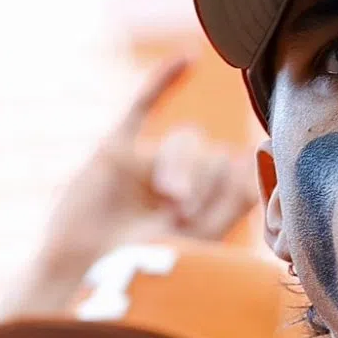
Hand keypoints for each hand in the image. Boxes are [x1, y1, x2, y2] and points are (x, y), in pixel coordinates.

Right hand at [1, 59, 261, 319]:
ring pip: (185, 140)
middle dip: (202, 183)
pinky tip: (189, 59)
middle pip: (213, 154)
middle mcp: (180, 183)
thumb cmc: (141, 273)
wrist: (81, 279)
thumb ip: (231, 202)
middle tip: (179, 213)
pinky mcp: (116, 152)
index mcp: (204, 208)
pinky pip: (143, 105)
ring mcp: (148, 165)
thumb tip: (256, 156)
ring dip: (183, 168)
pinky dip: (165, 81)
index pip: (237, 173)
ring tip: (168, 199)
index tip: (214, 219)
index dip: (231, 189)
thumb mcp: (200, 241)